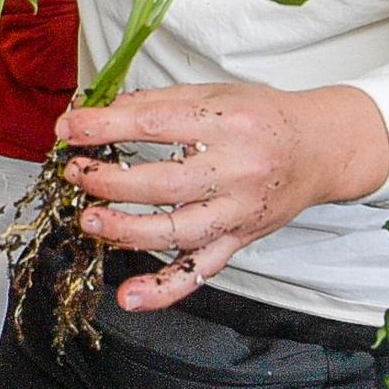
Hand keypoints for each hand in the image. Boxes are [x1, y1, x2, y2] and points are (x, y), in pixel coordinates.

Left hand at [60, 82, 388, 312]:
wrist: (319, 149)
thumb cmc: (262, 117)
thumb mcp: (214, 93)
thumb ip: (156, 102)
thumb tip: (96, 113)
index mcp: (228, 122)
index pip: (155, 124)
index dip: (104, 127)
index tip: (69, 128)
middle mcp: (237, 170)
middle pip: (164, 182)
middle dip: (110, 180)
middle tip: (76, 173)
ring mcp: (239, 211)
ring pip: (178, 231)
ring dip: (126, 229)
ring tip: (89, 220)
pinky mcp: (240, 240)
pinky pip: (200, 271)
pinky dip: (163, 289)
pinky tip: (129, 295)